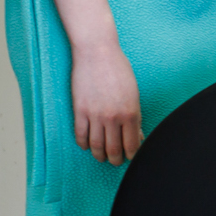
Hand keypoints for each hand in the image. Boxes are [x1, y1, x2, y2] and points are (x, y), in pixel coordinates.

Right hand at [70, 40, 144, 163]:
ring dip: (99, 155)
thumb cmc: (119, 70)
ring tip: (101, 157)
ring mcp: (95, 115)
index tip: (130, 158)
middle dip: (115, 160)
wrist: (97, 53)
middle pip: (113, 148)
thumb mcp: (134, 93)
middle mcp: (113, 117)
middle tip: (115, 162)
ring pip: (96, 145)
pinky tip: (86, 146)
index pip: (131, 144)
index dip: (131, 155)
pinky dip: (83, 144)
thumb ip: (134, 115)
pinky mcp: (79, 110)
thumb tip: (136, 135)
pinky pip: (80, 135)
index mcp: (131, 112)